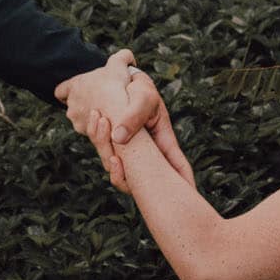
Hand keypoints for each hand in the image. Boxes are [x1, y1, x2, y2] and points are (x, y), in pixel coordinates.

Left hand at [57, 55, 191, 189]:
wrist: (123, 82)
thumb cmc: (141, 89)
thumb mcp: (144, 97)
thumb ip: (134, 115)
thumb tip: (118, 138)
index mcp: (163, 143)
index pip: (177, 168)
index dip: (183, 184)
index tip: (183, 197)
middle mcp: (147, 154)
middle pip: (140, 181)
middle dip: (124, 176)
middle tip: (116, 159)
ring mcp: (129, 154)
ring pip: (116, 168)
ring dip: (104, 147)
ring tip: (102, 119)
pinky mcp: (113, 148)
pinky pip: (103, 152)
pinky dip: (96, 137)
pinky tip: (96, 117)